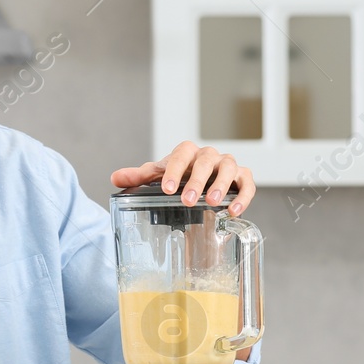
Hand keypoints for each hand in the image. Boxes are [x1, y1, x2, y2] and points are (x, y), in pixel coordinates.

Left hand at [110, 141, 255, 214]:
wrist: (200, 182)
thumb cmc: (179, 177)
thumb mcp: (159, 176)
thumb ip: (139, 177)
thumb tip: (116, 178)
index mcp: (187, 153)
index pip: (181, 154)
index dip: (174, 170)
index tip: (167, 189)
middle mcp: (209, 156)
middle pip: (205, 161)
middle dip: (197, 180)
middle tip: (188, 200)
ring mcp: (227, 165)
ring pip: (228, 168)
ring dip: (221, 185)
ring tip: (212, 202)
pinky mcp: (242, 178)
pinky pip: (247, 184)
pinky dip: (243, 196)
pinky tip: (233, 211)